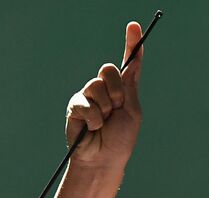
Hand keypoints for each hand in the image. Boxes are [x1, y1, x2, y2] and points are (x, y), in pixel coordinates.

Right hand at [65, 21, 143, 170]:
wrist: (103, 159)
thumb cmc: (120, 139)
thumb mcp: (132, 109)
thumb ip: (130, 84)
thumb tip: (133, 58)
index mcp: (123, 88)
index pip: (128, 62)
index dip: (132, 43)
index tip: (133, 26)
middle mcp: (105, 88)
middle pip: (109, 70)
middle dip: (117, 91)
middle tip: (116, 110)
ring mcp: (89, 96)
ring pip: (97, 85)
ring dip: (105, 107)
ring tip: (104, 122)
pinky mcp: (75, 105)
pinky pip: (85, 102)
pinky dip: (93, 117)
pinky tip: (93, 128)